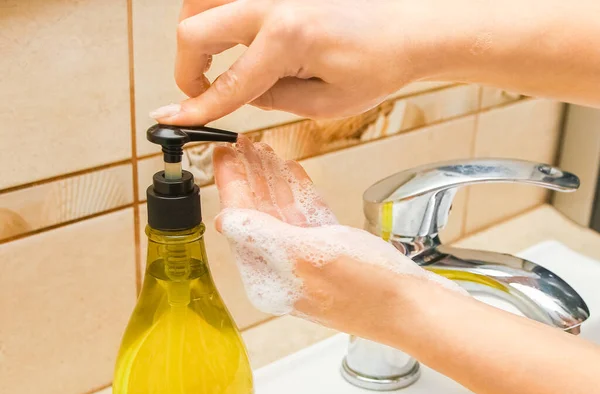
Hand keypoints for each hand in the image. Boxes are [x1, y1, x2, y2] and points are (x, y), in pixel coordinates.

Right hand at [150, 0, 417, 124]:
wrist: (409, 27)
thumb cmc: (382, 61)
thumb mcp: (326, 102)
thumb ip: (273, 98)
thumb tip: (243, 92)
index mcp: (287, 37)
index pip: (227, 83)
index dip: (196, 108)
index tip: (173, 119)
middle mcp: (272, 2)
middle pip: (194, 30)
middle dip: (186, 69)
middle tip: (196, 91)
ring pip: (202, 2)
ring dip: (197, 34)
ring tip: (211, 61)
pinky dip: (218, 15)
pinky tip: (231, 35)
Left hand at [212, 137, 463, 336]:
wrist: (415, 309)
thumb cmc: (368, 289)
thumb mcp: (309, 257)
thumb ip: (262, 236)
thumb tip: (223, 218)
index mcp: (267, 275)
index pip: (239, 220)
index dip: (230, 183)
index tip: (222, 152)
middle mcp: (282, 269)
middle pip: (257, 212)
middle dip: (250, 175)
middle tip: (242, 142)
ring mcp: (307, 260)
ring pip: (282, 212)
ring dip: (273, 179)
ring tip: (263, 149)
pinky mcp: (330, 253)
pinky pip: (306, 216)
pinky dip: (299, 192)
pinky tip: (292, 171)